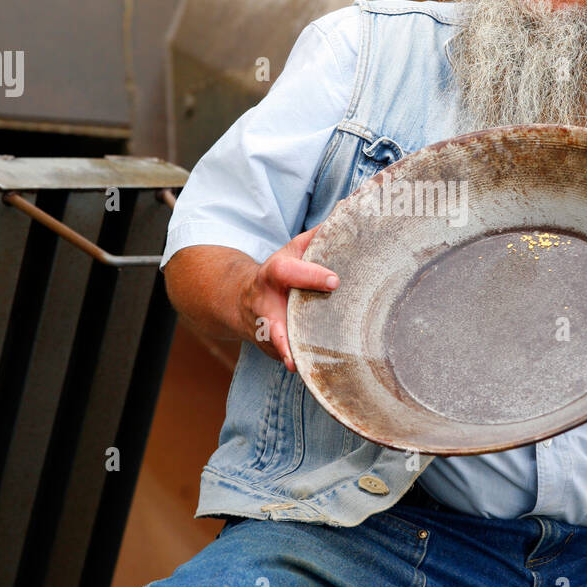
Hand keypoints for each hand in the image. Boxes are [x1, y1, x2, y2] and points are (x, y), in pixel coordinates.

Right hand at [238, 225, 338, 371]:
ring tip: (294, 366)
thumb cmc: (280, 274)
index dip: (310, 275)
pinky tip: (317, 374)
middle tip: (292, 346)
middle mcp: (265, 306)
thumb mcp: (293, 251)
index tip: (335, 281)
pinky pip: (288, 359)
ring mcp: (266, 331)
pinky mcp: (273, 351)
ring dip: (286, 356)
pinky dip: (300, 366)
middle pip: (270, 321)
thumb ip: (316, 237)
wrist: (240, 301)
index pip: (289, 273)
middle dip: (279, 334)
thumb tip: (347, 211)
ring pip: (276, 346)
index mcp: (273, 276)